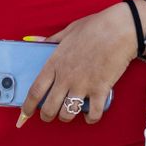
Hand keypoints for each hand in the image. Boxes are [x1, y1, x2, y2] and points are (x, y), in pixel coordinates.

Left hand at [17, 2, 137, 126]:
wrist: (120, 28)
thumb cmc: (95, 26)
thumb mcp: (69, 30)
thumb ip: (52, 40)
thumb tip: (37, 41)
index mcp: (55, 63)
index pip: (35, 90)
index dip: (28, 106)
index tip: (25, 112)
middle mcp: (66, 77)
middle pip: (49, 108)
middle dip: (46, 116)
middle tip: (49, 115)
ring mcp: (83, 85)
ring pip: (68, 114)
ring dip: (67, 117)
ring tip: (69, 113)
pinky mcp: (101, 90)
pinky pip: (93, 114)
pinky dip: (90, 119)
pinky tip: (90, 116)